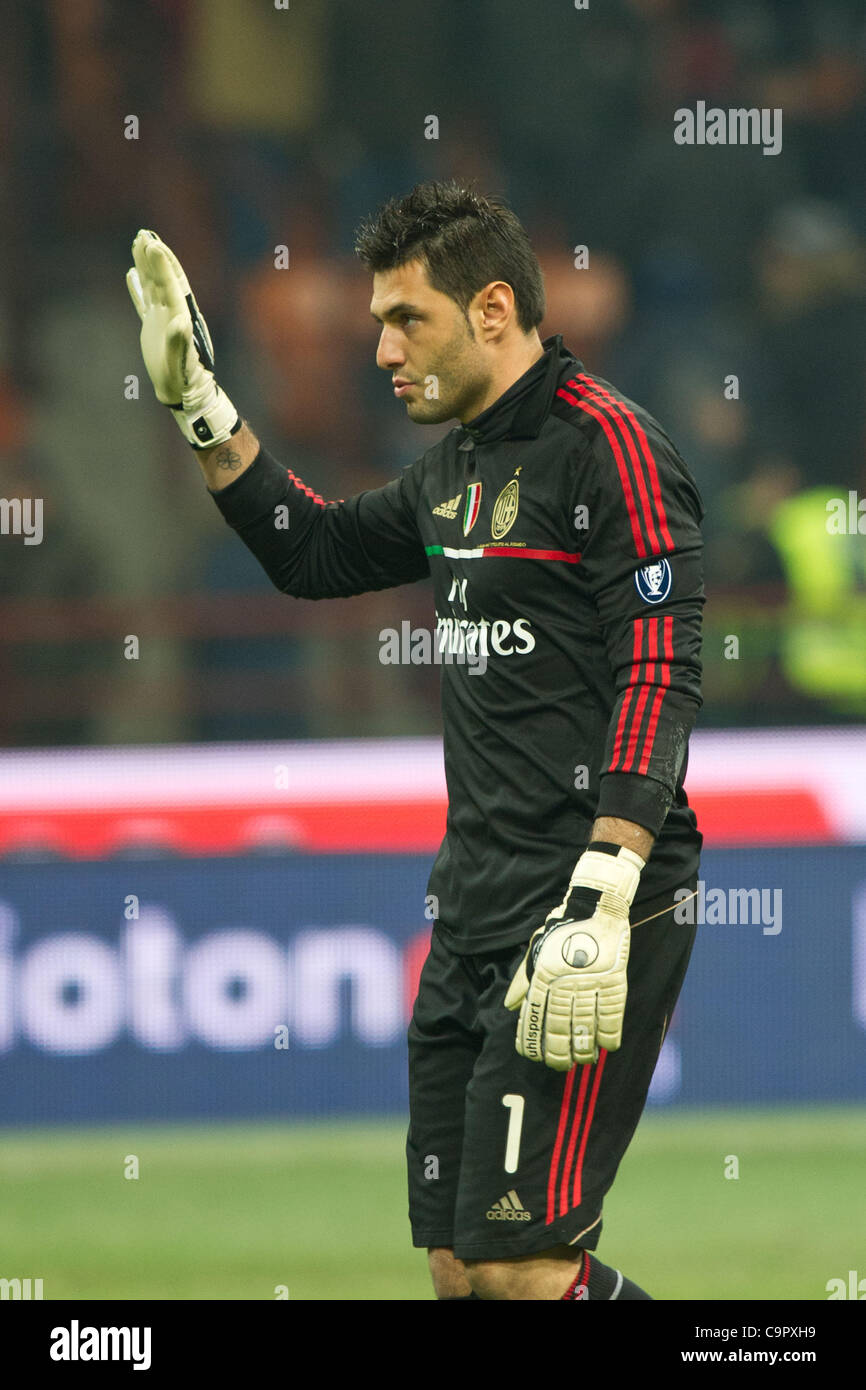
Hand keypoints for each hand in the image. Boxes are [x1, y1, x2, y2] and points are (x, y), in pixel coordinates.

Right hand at [126, 229, 239, 449]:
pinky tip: (131, 273)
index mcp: (181, 317)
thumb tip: (179, 321)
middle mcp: (173, 312)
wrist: (183, 392)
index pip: (171, 285)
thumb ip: (180, 343)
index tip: (153, 245)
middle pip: (162, 278)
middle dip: (154, 257)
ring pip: (153, 285)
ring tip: (139, 242)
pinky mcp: (153, 327)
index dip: (162, 265)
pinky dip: (137, 288)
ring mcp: (162, 318)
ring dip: (146, 264)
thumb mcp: (182, 364)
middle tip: (144, 235)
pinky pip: (144, 302)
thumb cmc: (185, 380)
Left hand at [504, 843, 644, 1069]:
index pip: (534, 1016)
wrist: (596, 906)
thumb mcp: (537, 949)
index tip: (533, 1057)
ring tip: (583, 1060)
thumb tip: (508, 1007)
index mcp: (543, 973)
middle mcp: (565, 981)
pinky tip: (607, 1046)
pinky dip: (610, 1035)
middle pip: (559, 1028)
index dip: (532, 1041)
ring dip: (585, 1049)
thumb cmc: (563, 929)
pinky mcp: (615, 979)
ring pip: (587, 1026)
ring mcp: (591, 981)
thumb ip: (523, 980)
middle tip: (559, 1067)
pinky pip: (613, 1015)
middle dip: (558, 1054)